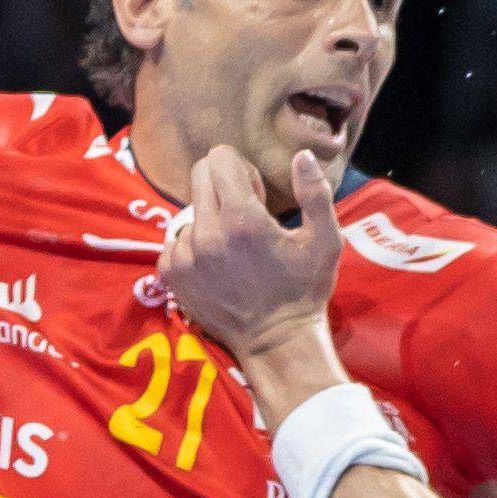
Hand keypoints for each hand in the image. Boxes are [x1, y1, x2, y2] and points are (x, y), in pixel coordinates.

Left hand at [160, 148, 340, 359]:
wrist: (275, 342)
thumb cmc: (304, 290)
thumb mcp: (325, 241)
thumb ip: (315, 194)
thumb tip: (301, 155)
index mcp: (242, 219)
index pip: (219, 158)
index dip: (240, 169)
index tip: (255, 194)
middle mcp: (207, 233)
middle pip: (199, 175)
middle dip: (222, 185)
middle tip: (244, 216)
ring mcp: (185, 255)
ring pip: (189, 211)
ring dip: (208, 220)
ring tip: (231, 249)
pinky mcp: (171, 274)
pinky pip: (175, 241)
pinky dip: (193, 246)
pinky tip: (216, 266)